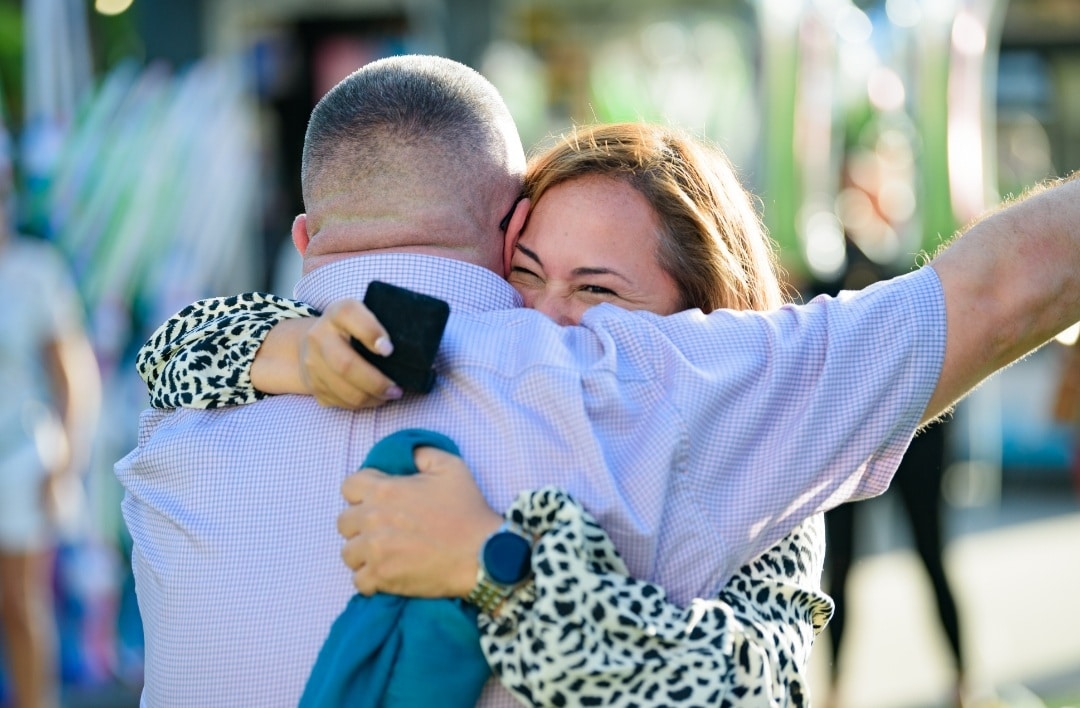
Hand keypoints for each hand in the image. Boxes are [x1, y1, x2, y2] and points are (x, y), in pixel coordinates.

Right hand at [299, 299, 402, 407]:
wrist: (312, 344)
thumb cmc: (352, 330)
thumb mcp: (364, 317)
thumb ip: (383, 324)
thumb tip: (414, 349)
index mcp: (337, 314)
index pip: (349, 315)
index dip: (371, 333)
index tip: (389, 350)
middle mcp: (319, 336)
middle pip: (345, 365)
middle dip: (376, 382)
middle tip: (396, 388)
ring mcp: (312, 363)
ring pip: (344, 390)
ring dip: (372, 397)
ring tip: (390, 394)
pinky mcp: (314, 385)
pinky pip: (340, 402)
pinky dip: (362, 404)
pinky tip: (374, 397)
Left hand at [338, 447, 502, 597]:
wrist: (482, 554)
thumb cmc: (467, 510)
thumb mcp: (451, 467)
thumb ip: (422, 453)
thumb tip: (407, 454)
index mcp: (385, 490)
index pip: (349, 486)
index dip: (362, 491)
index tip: (378, 500)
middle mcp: (373, 519)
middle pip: (344, 522)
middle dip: (359, 524)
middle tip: (381, 529)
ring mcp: (375, 551)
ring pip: (348, 553)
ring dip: (362, 553)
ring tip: (382, 554)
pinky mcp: (382, 578)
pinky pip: (359, 580)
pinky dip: (370, 579)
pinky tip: (387, 573)